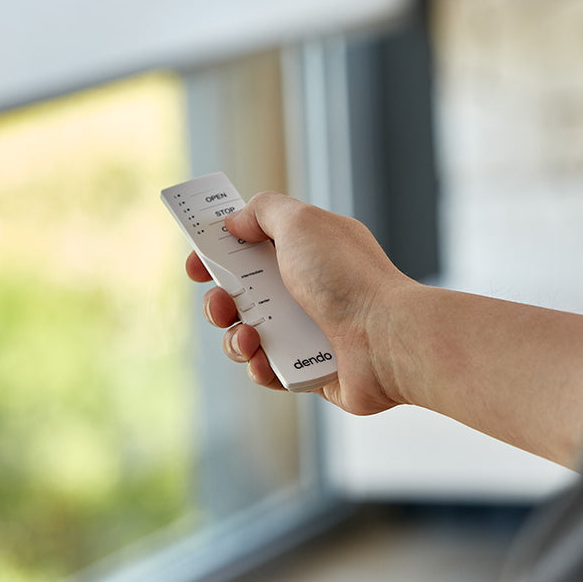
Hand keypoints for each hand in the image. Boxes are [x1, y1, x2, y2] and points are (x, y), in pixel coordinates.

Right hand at [185, 191, 414, 414]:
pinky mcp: (310, 369)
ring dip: (234, 336)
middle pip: (243, 294)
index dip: (220, 253)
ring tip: (248, 337)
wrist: (386, 339)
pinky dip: (259, 365)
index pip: (254, 247)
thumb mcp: (301, 223)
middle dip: (219, 300)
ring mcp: (310, 331)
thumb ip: (263, 211)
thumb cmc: (347, 278)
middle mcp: (309, 289)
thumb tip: (236, 221)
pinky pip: (268, 370)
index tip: (196, 262)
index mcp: (309, 251)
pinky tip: (264, 360)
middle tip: (220, 302)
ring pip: (248, 335)